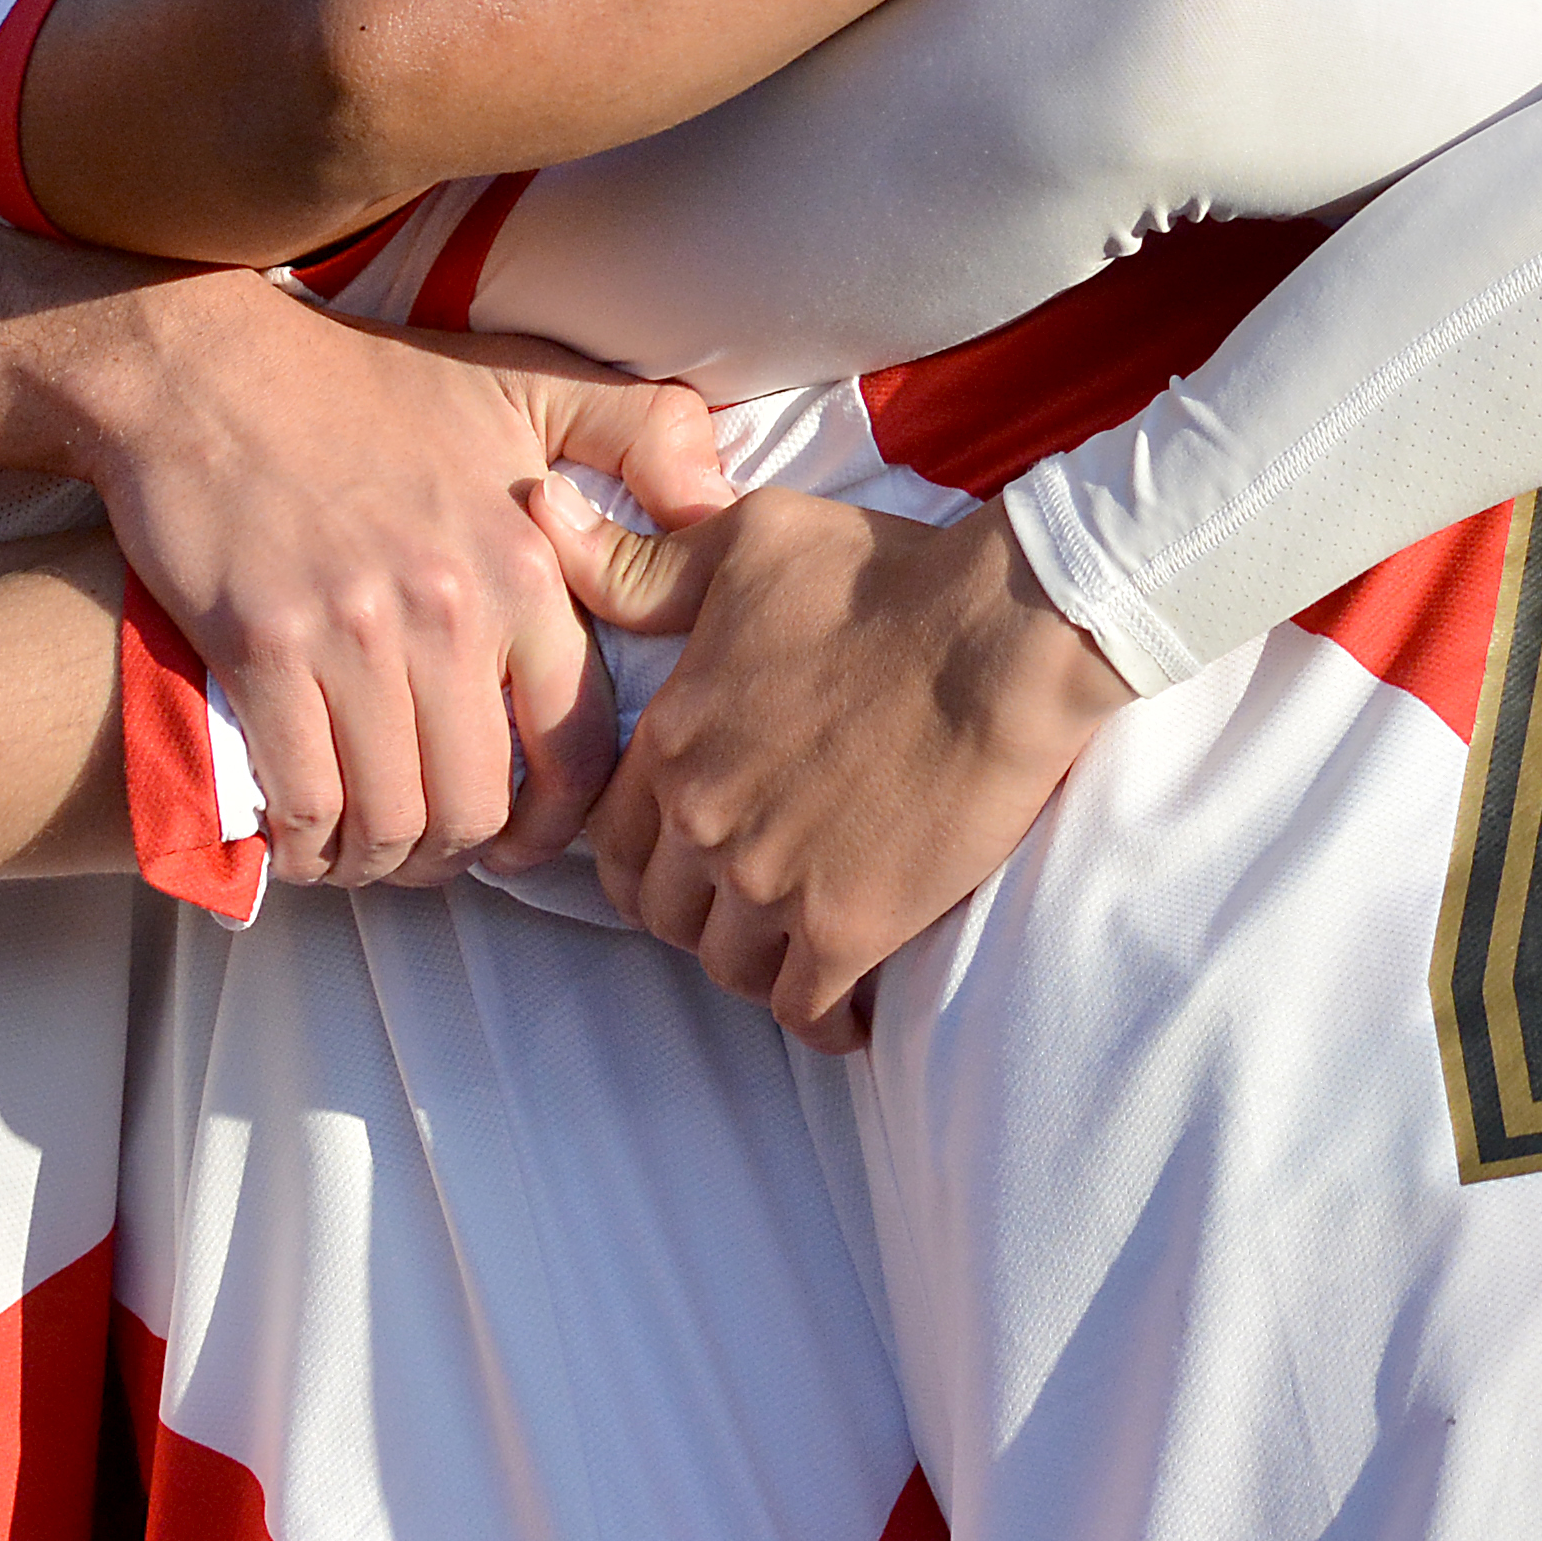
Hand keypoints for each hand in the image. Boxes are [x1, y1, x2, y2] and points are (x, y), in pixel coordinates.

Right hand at [24, 271, 721, 888]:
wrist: (211, 372)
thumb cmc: (371, 386)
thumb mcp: (530, 382)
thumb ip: (643, 432)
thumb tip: (716, 508)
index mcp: (530, 563)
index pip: (577, 749)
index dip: (556, 826)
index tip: (527, 846)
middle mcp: (455, 608)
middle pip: (479, 805)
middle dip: (461, 854)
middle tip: (437, 855)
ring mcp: (356, 634)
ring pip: (393, 817)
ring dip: (382, 862)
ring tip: (371, 856)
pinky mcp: (265, 651)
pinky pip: (305, 798)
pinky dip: (307, 846)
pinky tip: (305, 845)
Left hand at [557, 491, 1129, 1049]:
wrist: (1001, 634)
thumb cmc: (881, 577)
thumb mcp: (744, 543)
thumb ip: (637, 564)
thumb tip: (541, 519)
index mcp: (670, 743)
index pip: (611, 847)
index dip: (639, 864)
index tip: (679, 867)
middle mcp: (705, 823)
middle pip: (665, 916)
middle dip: (695, 917)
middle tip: (741, 911)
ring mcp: (774, 883)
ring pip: (729, 969)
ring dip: (756, 967)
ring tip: (794, 955)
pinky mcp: (850, 926)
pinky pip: (806, 1011)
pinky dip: (819, 1021)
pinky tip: (843, 1013)